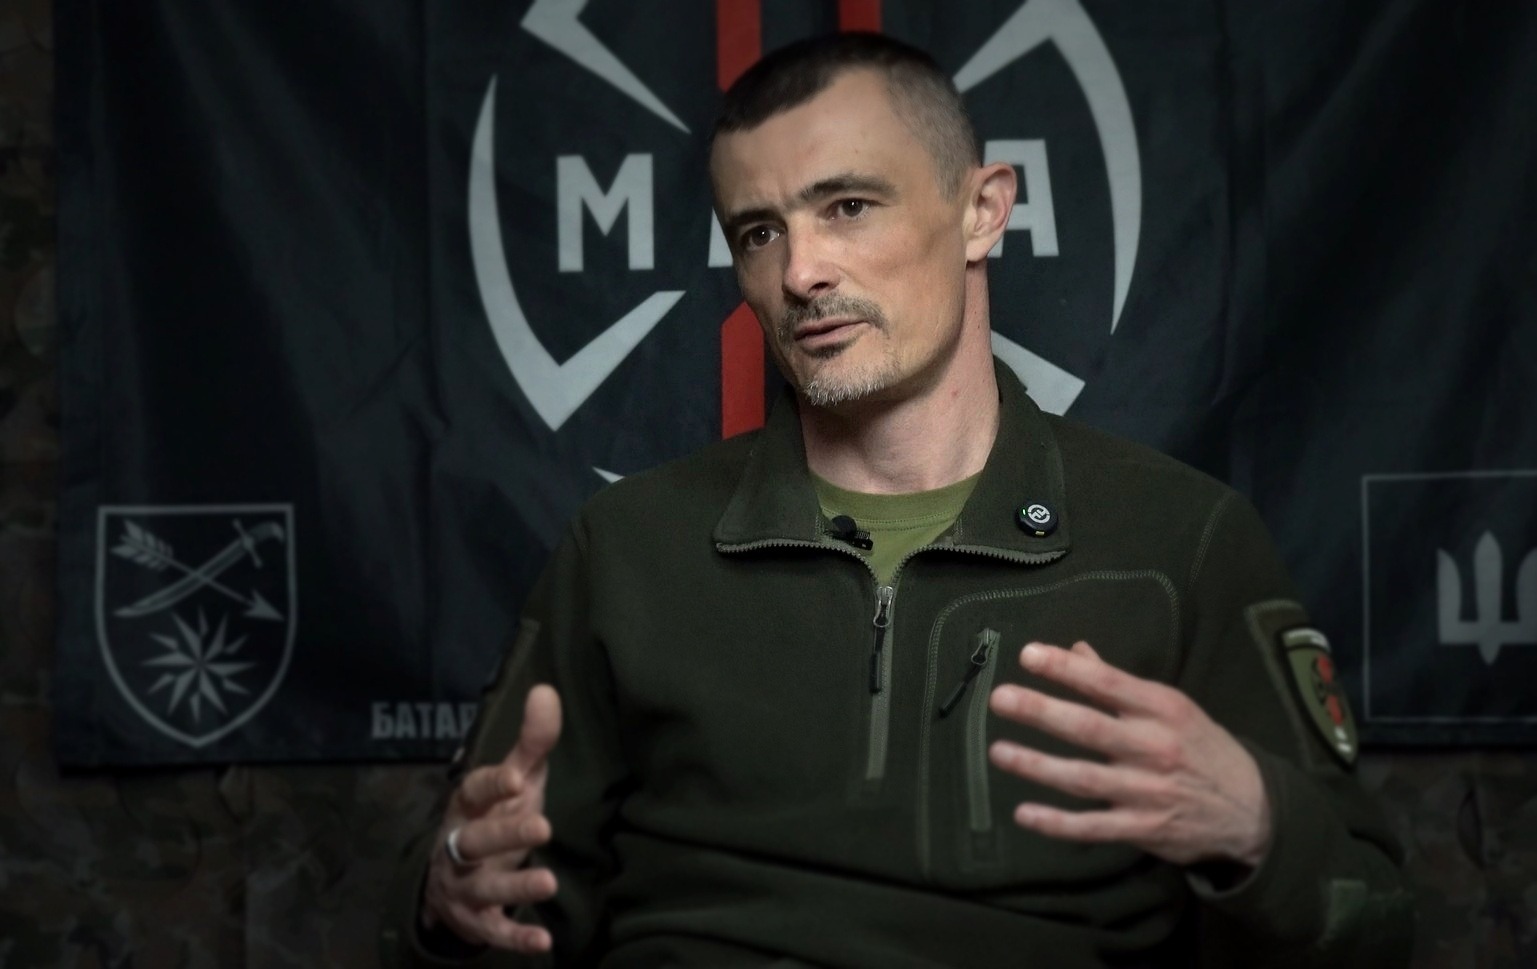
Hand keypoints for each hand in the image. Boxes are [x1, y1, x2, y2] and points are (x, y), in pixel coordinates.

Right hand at [422, 684, 562, 951]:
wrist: (449, 881)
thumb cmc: (494, 817)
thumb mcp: (514, 781)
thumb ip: (532, 742)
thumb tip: (546, 688)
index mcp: (468, 806)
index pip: (474, 791)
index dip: (493, 785)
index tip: (518, 777)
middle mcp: (460, 846)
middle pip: (475, 840)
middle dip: (504, 834)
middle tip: (542, 827)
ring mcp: (465, 886)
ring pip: (483, 887)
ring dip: (514, 886)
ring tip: (548, 882)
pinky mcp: (476, 921)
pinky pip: (493, 931)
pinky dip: (516, 936)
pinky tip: (544, 941)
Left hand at [987, 641, 1270, 867]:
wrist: (1254, 810)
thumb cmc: (1202, 748)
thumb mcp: (1172, 707)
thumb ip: (1119, 683)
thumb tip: (1076, 650)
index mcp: (1161, 709)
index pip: (1107, 684)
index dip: (1067, 669)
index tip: (1028, 654)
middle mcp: (1153, 747)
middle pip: (1089, 728)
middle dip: (1042, 711)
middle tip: (1000, 698)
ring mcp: (1148, 791)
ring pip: (1084, 779)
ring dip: (1038, 766)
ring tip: (999, 753)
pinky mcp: (1145, 829)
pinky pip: (1094, 827)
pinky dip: (1058, 824)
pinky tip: (1024, 814)